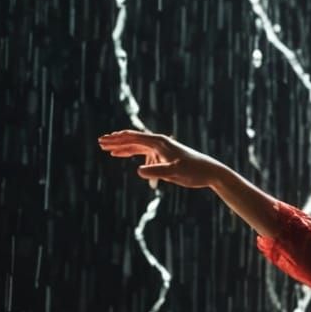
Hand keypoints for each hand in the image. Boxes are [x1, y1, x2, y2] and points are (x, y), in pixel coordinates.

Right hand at [98, 128, 221, 191]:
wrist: (210, 172)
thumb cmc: (194, 172)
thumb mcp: (175, 173)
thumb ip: (157, 171)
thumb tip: (138, 171)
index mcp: (159, 143)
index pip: (133, 138)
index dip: (117, 140)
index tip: (103, 142)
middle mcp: (159, 143)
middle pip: (133, 139)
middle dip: (116, 142)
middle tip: (100, 143)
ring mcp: (161, 149)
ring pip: (138, 146)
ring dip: (123, 148)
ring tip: (109, 151)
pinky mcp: (164, 156)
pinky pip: (144, 153)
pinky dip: (133, 154)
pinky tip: (125, 156)